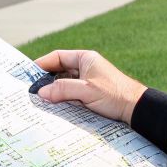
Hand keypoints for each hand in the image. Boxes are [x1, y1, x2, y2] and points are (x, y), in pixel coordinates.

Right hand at [32, 48, 146, 121]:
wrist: (137, 109)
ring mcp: (88, 80)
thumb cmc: (115, 95)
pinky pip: (71, 93)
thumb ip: (62, 89)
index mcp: (85, 58)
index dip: (42, 64)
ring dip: (54, 91)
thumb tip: (41, 92)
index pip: (57, 56)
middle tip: (32, 90)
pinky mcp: (90, 93)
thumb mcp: (86, 91)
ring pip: (64, 83)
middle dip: (46, 80)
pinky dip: (63, 98)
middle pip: (59, 70)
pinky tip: (56, 106)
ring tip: (41, 100)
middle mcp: (86, 67)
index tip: (29, 75)